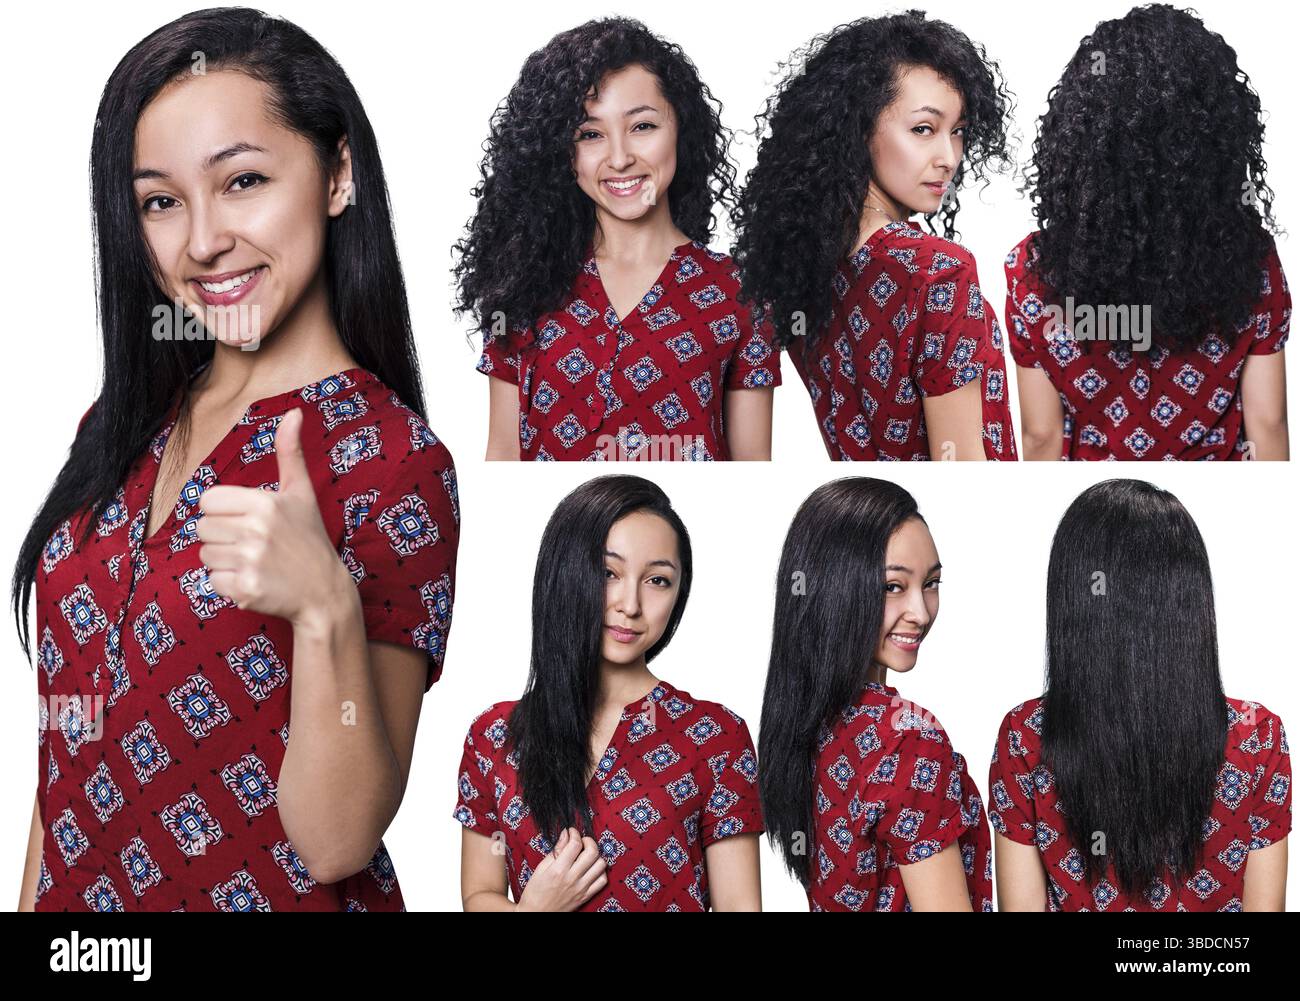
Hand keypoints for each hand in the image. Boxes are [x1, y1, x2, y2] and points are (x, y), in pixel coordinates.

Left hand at [196, 407, 350, 626]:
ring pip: (205, 555)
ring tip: (254, 562)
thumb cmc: (309, 538)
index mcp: (264, 503)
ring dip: (224, 561)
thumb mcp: (301, 493)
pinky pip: (212, 581)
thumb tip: (293, 412)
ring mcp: (250, 561)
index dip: (222, 511)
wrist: (324, 591)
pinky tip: (254, 580)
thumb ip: (290, 452)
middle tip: (253, 544)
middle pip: (202, 528)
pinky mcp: (245, 589)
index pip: (207, 500)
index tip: (246, 520)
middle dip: (222, 537)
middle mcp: (256, 530)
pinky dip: (229, 584)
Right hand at [515, 827, 607, 911]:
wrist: (536, 914)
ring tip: (586, 855)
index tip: (571, 832)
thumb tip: (566, 834)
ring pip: (600, 865)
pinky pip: (602, 881)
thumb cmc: (535, 892)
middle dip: (588, 841)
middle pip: (592, 852)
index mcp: (558, 870)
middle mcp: (572, 878)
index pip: (575, 844)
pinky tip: (591, 869)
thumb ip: (556, 850)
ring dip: (595, 856)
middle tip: (582, 841)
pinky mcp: (586, 896)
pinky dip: (600, 871)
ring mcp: (581, 888)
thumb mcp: (541, 868)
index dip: (575, 833)